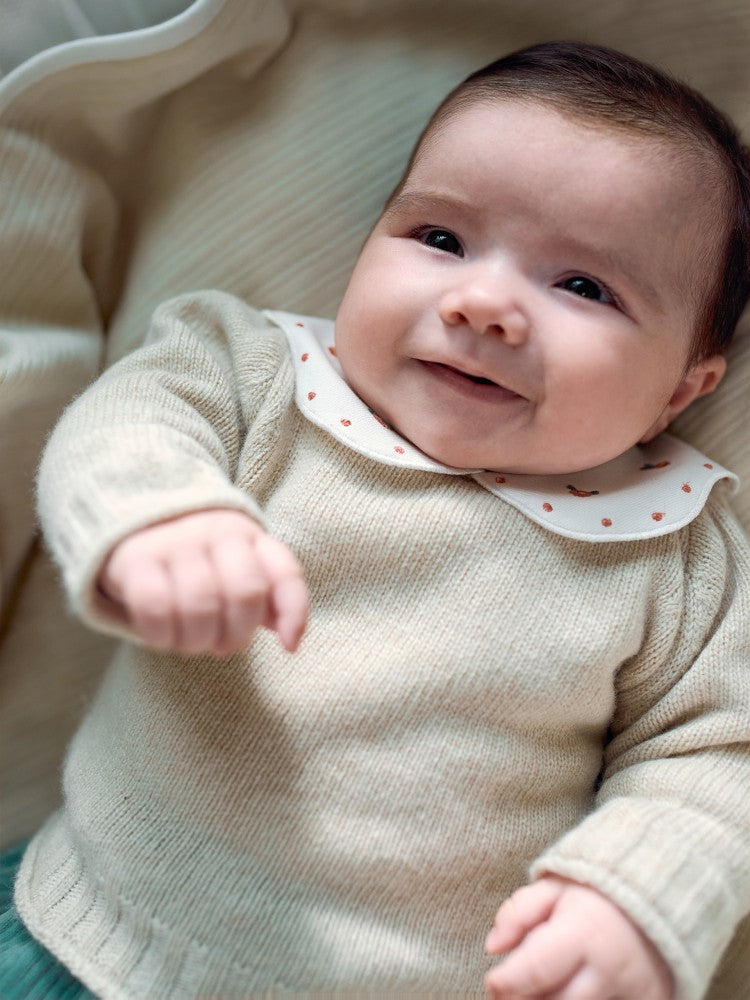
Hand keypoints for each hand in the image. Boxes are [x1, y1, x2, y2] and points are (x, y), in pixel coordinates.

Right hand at [98, 509, 307, 654]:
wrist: (133, 522)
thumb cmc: (197, 560)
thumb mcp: (236, 569)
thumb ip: (266, 599)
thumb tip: (291, 638)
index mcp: (248, 536)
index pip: (284, 571)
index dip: (294, 612)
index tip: (289, 647)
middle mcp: (215, 532)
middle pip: (245, 592)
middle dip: (238, 634)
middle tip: (222, 647)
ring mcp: (175, 542)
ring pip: (200, 604)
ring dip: (197, 641)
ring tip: (191, 643)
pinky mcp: (135, 558)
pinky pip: (155, 608)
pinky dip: (162, 636)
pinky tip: (162, 639)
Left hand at [484, 876, 672, 998]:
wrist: (663, 897)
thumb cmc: (598, 893)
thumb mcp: (555, 887)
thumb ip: (519, 912)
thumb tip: (493, 946)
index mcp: (583, 933)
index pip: (534, 971)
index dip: (504, 984)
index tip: (492, 982)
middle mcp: (609, 969)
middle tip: (508, 995)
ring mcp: (632, 994)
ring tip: (538, 992)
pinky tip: (567, 994)